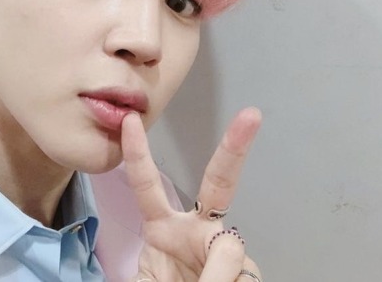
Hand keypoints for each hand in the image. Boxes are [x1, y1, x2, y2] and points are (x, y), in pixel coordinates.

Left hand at [121, 107, 262, 281]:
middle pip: (218, 182)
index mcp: (163, 228)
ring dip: (215, 276)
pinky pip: (244, 278)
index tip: (130, 122)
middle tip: (251, 115)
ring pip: (230, 250)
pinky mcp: (248, 273)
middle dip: (233, 148)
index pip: (147, 185)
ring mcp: (226, 250)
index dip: (137, 153)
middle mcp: (198, 231)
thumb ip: (154, 274)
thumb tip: (213, 264)